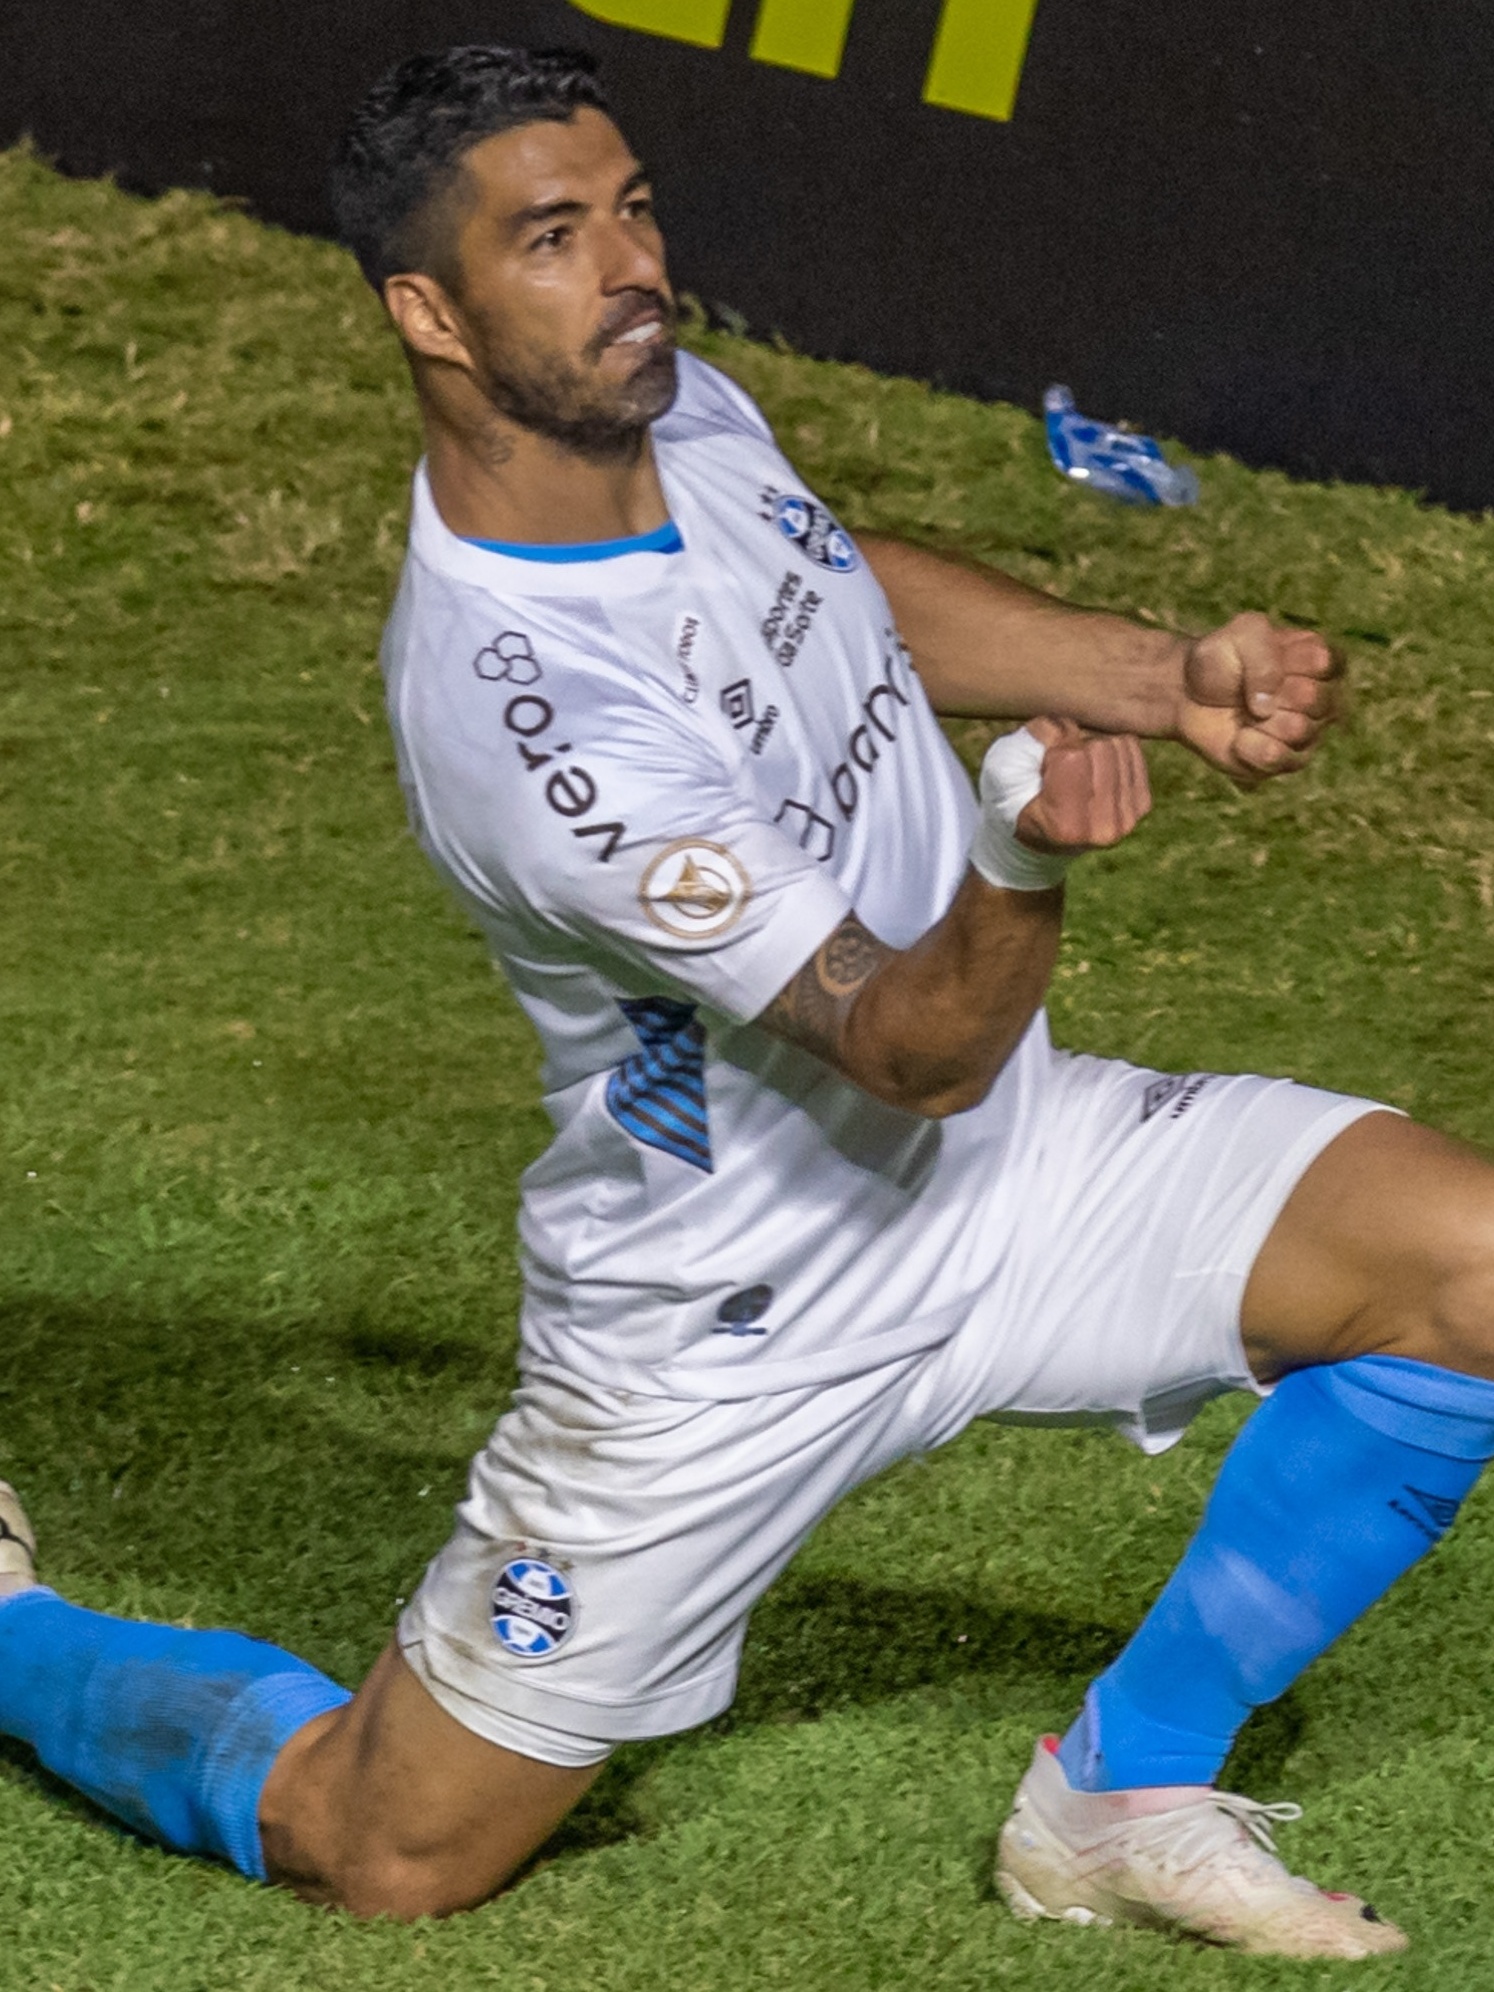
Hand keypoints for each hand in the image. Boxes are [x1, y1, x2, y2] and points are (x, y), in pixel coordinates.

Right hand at [1015, 716, 1150, 854]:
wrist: (1039, 840)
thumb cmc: (1015, 801)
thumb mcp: (1004, 770)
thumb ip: (1033, 740)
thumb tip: (1068, 725)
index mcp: (1066, 826)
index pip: (1072, 756)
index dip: (1053, 746)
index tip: (1043, 763)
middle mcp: (1104, 828)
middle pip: (1100, 747)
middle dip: (1076, 744)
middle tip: (1060, 765)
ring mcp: (1128, 818)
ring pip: (1119, 744)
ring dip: (1094, 745)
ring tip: (1076, 768)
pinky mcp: (1141, 805)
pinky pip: (1132, 749)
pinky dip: (1112, 748)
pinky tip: (1095, 767)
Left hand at [1177, 612, 1344, 784]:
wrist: (1187, 694)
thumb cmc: (1220, 659)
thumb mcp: (1241, 634)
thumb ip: (1263, 655)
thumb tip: (1268, 708)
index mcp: (1320, 660)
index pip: (1326, 663)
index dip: (1288, 662)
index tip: (1260, 657)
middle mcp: (1322, 699)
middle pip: (1315, 699)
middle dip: (1273, 692)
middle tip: (1248, 689)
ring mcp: (1308, 732)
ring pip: (1298, 730)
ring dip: (1260, 721)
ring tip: (1246, 713)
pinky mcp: (1286, 761)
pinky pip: (1276, 758)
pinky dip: (1248, 746)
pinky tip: (1238, 738)